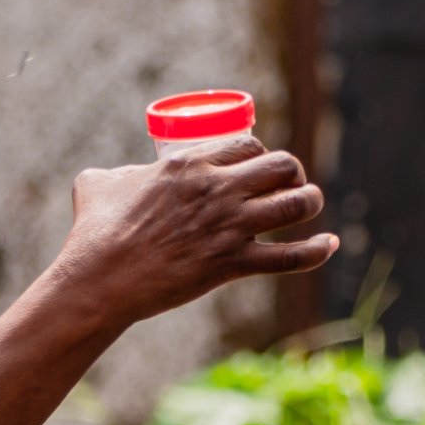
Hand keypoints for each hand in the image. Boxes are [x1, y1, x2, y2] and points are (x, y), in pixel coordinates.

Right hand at [55, 136, 338, 323]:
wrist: (101, 279)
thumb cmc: (95, 231)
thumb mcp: (97, 183)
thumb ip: (115, 173)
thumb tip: (117, 177)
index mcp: (190, 163)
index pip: (249, 145)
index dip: (262, 152)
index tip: (261, 166)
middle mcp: (217, 189)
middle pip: (282, 166)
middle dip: (293, 172)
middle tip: (288, 185)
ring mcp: (229, 227)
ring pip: (295, 204)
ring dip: (310, 202)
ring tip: (310, 205)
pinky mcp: (233, 264)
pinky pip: (290, 257)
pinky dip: (317, 251)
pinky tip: (329, 244)